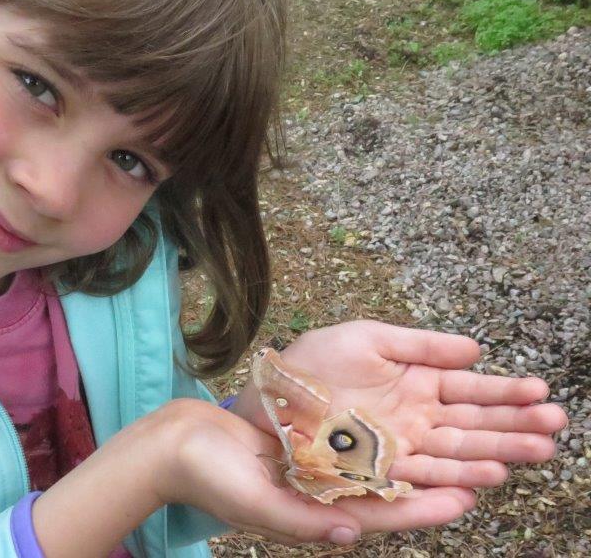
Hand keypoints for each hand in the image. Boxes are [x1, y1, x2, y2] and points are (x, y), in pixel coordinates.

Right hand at [153, 399, 474, 545]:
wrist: (175, 445)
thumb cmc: (207, 478)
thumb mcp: (252, 502)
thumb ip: (299, 522)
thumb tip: (348, 534)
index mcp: (315, 514)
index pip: (380, 515)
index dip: (422, 508)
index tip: (464, 498)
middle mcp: (326, 492)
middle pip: (392, 487)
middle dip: (438, 479)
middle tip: (489, 463)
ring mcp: (318, 465)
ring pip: (381, 460)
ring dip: (421, 450)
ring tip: (461, 437)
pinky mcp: (309, 440)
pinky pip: (356, 434)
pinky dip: (386, 425)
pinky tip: (411, 409)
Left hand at [230, 320, 566, 531]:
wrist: (267, 397)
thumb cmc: (313, 364)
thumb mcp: (368, 339)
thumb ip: (420, 344)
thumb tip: (475, 349)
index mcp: (415, 384)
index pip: (469, 390)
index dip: (505, 392)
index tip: (541, 392)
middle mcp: (414, 420)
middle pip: (472, 425)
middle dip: (513, 426)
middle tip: (553, 427)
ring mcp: (398, 448)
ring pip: (454, 454)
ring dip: (493, 454)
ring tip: (531, 453)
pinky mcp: (377, 473)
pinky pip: (419, 480)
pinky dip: (449, 483)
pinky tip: (480, 482)